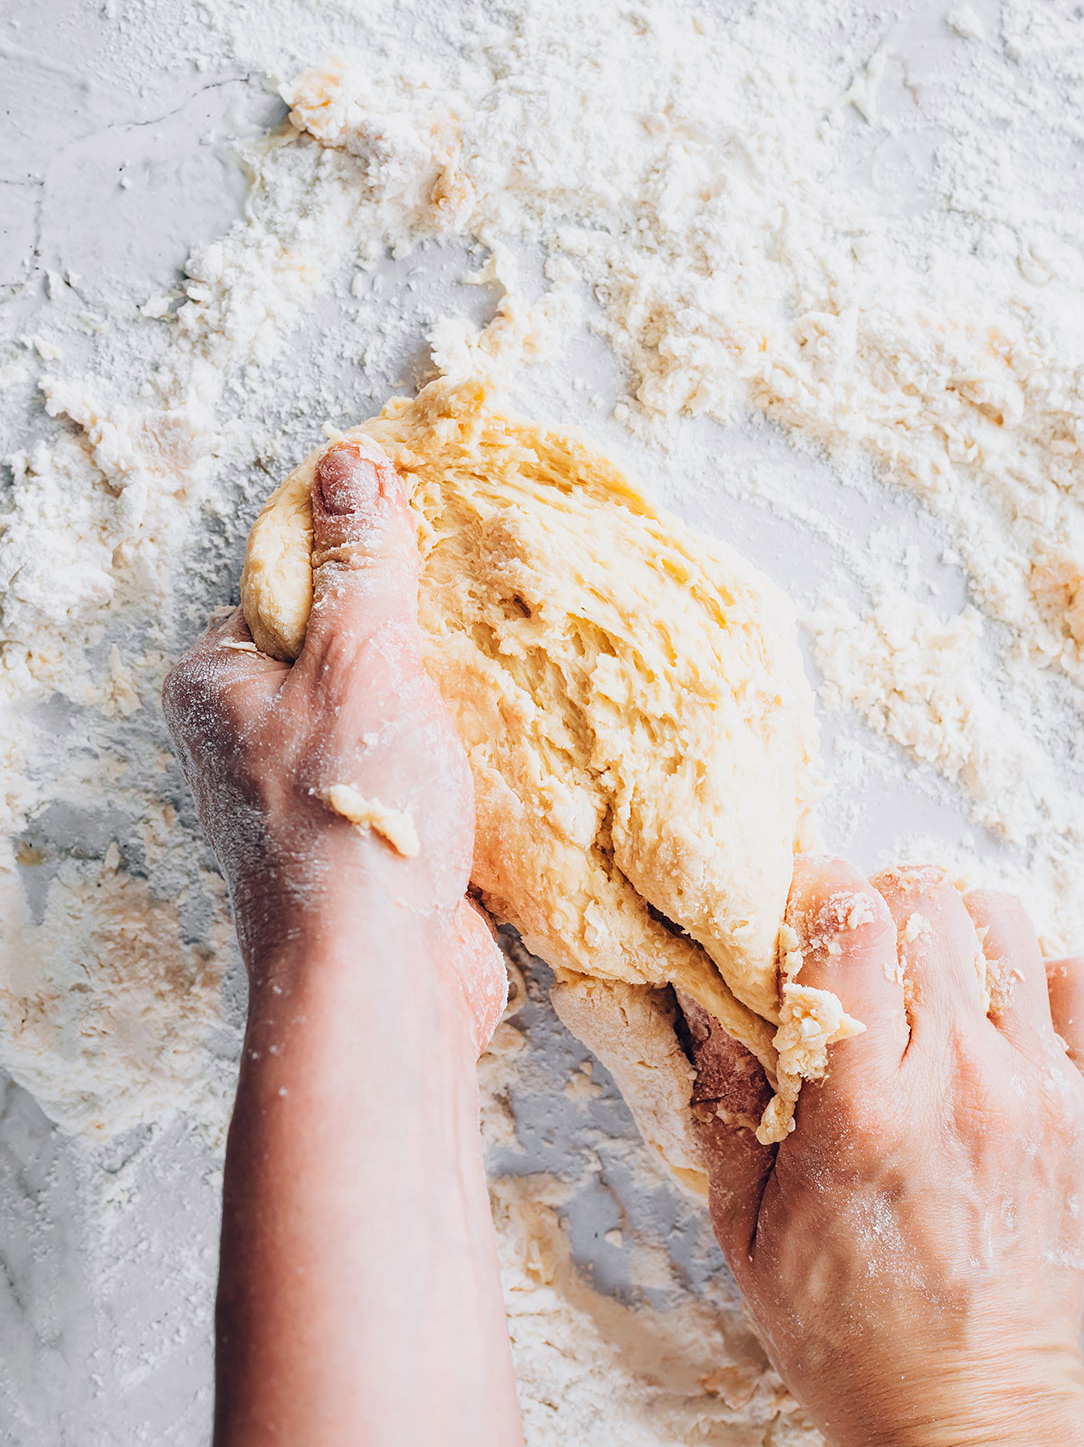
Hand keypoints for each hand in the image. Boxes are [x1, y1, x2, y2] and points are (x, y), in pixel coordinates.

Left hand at [163, 440, 505, 1049]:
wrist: (384, 983)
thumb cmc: (350, 816)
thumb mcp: (360, 659)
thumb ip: (360, 564)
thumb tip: (349, 462)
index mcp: (215, 687)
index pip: (283, 586)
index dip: (356, 558)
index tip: (429, 538)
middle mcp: (247, 742)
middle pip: (338, 649)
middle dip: (409, 632)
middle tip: (476, 606)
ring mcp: (306, 800)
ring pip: (383, 714)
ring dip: (441, 701)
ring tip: (502, 670)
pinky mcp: (365, 846)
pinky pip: (414, 771)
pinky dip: (457, 757)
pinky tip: (504, 744)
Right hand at [683, 857, 1083, 1446]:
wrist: (971, 1413)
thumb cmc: (847, 1332)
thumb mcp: (746, 1227)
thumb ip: (726, 1104)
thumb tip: (706, 1001)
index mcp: (863, 1112)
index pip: (851, 926)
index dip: (819, 892)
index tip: (804, 906)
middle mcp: (958, 1085)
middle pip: (926, 907)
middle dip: (879, 902)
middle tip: (857, 944)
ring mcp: (1036, 1094)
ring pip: (1004, 924)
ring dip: (954, 922)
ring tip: (926, 963)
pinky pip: (1083, 982)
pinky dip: (1039, 969)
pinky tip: (998, 1005)